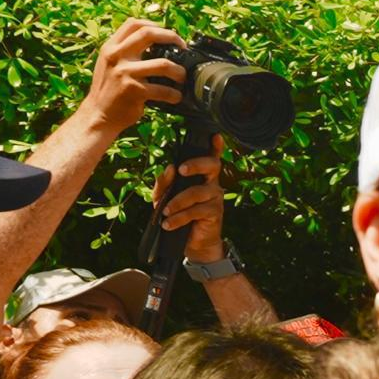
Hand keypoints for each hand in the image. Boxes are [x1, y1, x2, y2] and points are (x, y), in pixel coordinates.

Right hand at [75, 17, 184, 137]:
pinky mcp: (135, 91)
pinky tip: (176, 97)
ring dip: (179, 72)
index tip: (168, 34)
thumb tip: (154, 40)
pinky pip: (164, 90)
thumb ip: (124, 51)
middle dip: (172, 37)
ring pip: (164, 64)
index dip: (155, 25)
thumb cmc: (109, 89)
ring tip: (182, 78)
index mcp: (110, 47)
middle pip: (148, 34)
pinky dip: (175, 94)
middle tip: (183, 48)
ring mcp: (125, 73)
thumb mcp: (109, 64)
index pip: (133, 24)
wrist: (98, 115)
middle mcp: (116, 56)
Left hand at [153, 147, 228, 263]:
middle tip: (181, 170)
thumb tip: (169, 168)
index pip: (211, 157)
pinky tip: (169, 224)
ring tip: (165, 213)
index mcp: (201, 177)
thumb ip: (163, 183)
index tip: (214, 135)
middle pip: (212, 166)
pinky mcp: (215, 213)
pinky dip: (179, 217)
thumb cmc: (179, 216)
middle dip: (196, 164)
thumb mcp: (163, 199)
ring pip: (197, 192)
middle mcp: (212, 184)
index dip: (215, 146)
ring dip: (178, 202)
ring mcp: (215, 198)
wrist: (192, 243)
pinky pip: (196, 210)